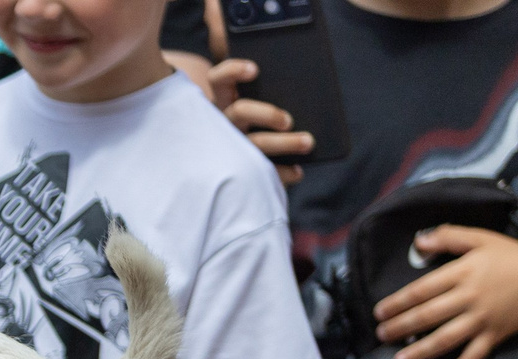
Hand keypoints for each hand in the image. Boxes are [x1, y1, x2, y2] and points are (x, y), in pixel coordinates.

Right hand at [205, 60, 310, 185]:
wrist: (231, 156)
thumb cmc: (251, 109)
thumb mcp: (252, 86)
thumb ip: (250, 60)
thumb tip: (233, 14)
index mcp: (224, 98)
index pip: (220, 79)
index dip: (233, 71)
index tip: (254, 68)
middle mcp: (224, 122)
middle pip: (240, 113)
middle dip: (265, 114)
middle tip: (288, 119)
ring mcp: (232, 146)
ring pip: (252, 145)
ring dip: (283, 144)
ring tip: (308, 142)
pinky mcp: (245, 167)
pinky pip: (261, 172)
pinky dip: (281, 173)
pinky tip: (298, 171)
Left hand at [376, 226, 517, 358]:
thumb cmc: (512, 256)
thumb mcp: (482, 239)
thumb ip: (449, 237)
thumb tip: (419, 242)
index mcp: (462, 273)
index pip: (421, 290)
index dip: (397, 303)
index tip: (379, 312)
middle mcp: (468, 297)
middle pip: (427, 315)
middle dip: (400, 328)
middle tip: (381, 336)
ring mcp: (481, 318)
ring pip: (444, 338)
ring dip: (420, 351)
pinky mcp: (495, 334)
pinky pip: (475, 355)